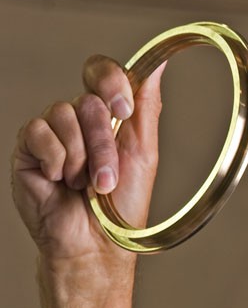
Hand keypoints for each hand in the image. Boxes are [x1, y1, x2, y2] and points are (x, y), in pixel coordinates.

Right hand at [10, 55, 164, 261]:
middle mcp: (79, 121)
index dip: (110, 81)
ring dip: (83, 157)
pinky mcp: (28, 148)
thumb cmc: (121, 205)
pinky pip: (39, 132)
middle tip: (107, 177)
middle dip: (103, 142)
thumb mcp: (143, 153)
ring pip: (63, 114)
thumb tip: (157, 64)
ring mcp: (52, 133)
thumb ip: (146, 106)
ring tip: (86, 186)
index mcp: (109, 117)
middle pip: (88, 100)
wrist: (94, 243)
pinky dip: (56, 161)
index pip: (102, 73)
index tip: (124, 108)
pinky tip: (59, 182)